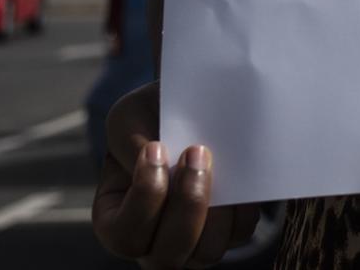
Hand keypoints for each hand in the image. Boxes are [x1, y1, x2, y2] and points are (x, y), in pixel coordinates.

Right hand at [92, 82, 260, 267]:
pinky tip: (239, 173)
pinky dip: (242, 207)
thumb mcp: (129, 119)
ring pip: (206, 252)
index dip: (145, 198)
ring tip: (221, 164)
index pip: (124, 235)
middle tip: (198, 152)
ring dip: (217, 210)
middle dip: (187, 204)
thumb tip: (167, 168)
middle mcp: (153, 242)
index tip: (157, 148)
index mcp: (116, 219)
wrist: (192, 104)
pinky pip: (239, 234)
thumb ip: (134, 144)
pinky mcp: (227, 232)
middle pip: (166, 256)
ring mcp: (192, 243)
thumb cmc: (151, 117)